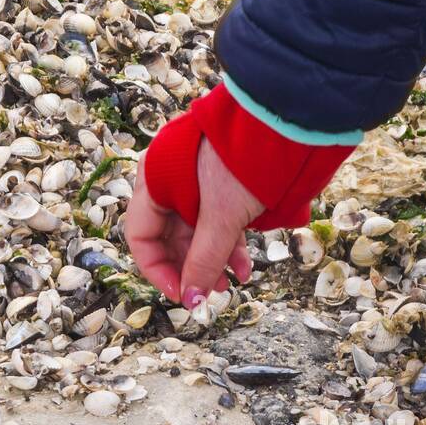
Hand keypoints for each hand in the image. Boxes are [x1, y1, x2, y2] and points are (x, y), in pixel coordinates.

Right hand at [125, 138, 259, 308]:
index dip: (158, 269)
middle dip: (191, 268)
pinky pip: (216, 220)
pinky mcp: (221, 182)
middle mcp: (168, 179)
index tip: (181, 293)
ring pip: (196, 231)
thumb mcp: (222, 218)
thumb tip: (191, 301)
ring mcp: (195, 179)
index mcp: (154, 181)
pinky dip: (228, 244)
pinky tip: (244, 266)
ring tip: (231, 282)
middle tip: (211, 292)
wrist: (284, 123)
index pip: (141, 236)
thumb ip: (204, 261)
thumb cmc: (244, 162)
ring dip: (212, 260)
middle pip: (169, 237)